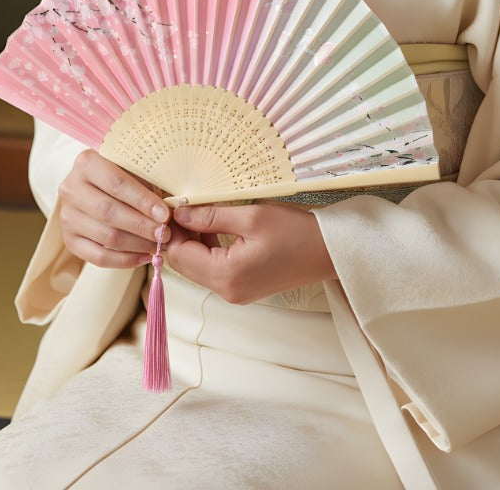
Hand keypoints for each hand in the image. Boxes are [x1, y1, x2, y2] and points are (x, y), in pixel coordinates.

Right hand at [57, 149, 171, 268]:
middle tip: (165, 234)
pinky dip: (124, 260)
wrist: (96, 187)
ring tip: (158, 246)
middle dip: (141, 226)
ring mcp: (67, 216)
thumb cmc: (123, 176)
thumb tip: (174, 207)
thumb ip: (149, 182)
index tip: (164, 214)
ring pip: (105, 236)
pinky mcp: (69, 239)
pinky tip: (144, 257)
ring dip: (137, 244)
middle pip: (108, 212)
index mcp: (86, 163)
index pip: (116, 183)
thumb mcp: (133, 169)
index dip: (142, 200)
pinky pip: (97, 257)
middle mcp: (71, 188)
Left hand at [166, 202, 336, 303]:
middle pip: (184, 264)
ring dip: (193, 242)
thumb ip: (211, 217)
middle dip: (179, 236)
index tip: (172, 206)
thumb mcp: (251, 216)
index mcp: (227, 274)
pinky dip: (206, 250)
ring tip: (199, 214)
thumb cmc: (295, 232)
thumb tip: (180, 213)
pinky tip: (213, 228)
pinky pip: (212, 270)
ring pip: (196, 268)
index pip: (179, 255)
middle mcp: (227, 291)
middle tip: (184, 207)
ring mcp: (234, 293)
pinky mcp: (241, 289)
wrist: (328, 252)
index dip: (172, 230)